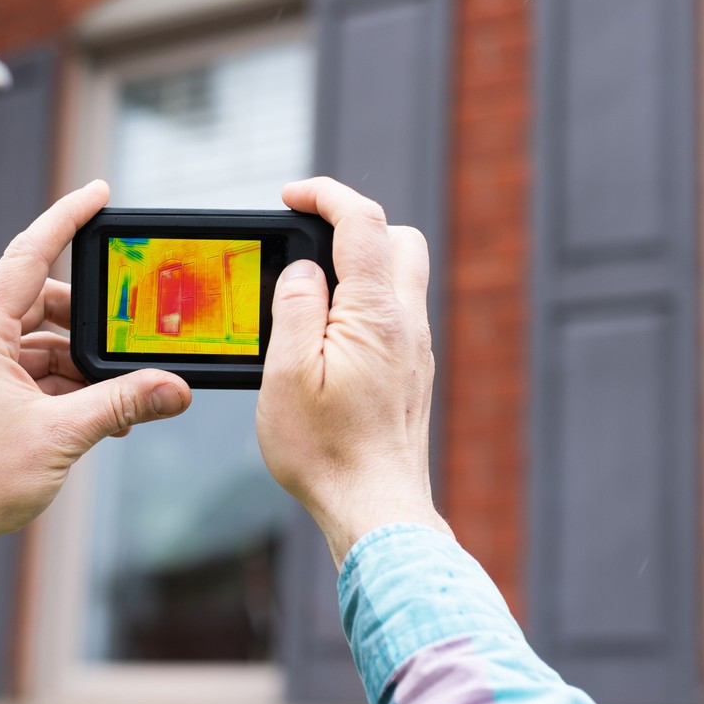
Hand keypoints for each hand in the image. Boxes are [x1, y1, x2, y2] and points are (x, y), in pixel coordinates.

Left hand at [0, 180, 191, 592]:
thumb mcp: (61, 437)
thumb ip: (122, 404)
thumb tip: (175, 388)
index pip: (28, 256)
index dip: (66, 219)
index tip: (98, 193)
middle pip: (41, 302)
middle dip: (90, 319)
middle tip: (132, 333)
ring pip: (40, 343)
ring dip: (81, 363)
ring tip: (120, 395)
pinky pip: (31, 373)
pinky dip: (65, 386)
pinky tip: (97, 414)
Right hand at [256, 177, 449, 566]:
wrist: (376, 510)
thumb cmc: (327, 451)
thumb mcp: (287, 375)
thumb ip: (295, 308)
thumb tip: (303, 269)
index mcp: (376, 314)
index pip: (362, 221)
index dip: (326, 194)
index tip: (291, 195)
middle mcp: (408, 324)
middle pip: (398, 238)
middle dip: (354, 223)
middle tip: (305, 239)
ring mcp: (416, 350)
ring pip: (400, 278)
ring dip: (359, 267)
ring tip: (308, 294)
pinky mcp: (413, 374)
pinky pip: (395, 316)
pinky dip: (364, 304)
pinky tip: (328, 337)